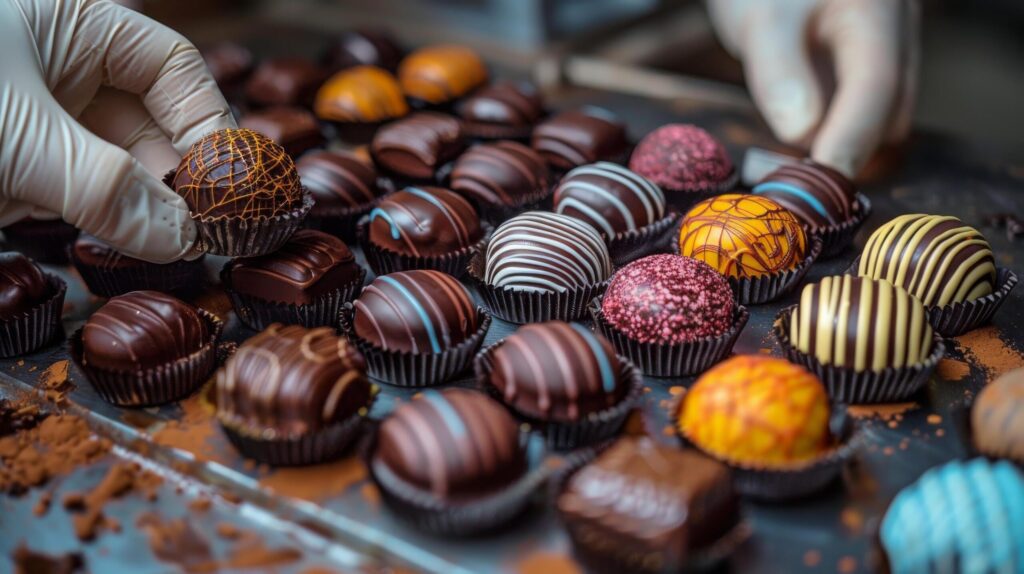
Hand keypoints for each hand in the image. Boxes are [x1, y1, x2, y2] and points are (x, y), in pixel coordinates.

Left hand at [0, 0, 234, 262]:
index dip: (207, 122)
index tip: (228, 182)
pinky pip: (95, 201)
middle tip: (216, 227)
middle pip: (160, 124)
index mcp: (75, 28)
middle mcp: (72, 74)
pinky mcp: (33, 175)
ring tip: (191, 245)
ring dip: (161, 209)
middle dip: (189, 176)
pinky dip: (123, 227)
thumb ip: (102, 186)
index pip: (174, 68)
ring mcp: (53, 127)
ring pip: (130, 170)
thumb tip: (182, 238)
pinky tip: (152, 248)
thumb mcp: (18, 135)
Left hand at [708, 0, 919, 176]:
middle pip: (890, 106)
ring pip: (881, 112)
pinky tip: (802, 152)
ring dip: (846, 144)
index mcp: (876, 13)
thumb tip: (803, 134)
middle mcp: (894, 32)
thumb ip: (780, 75)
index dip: (852, 137)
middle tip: (804, 188)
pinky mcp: (862, 64)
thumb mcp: (762, 22)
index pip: (876, 85)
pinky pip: (860, 107)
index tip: (824, 180)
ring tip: (798, 175)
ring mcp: (883, 48)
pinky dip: (837, 132)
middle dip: (853, 148)